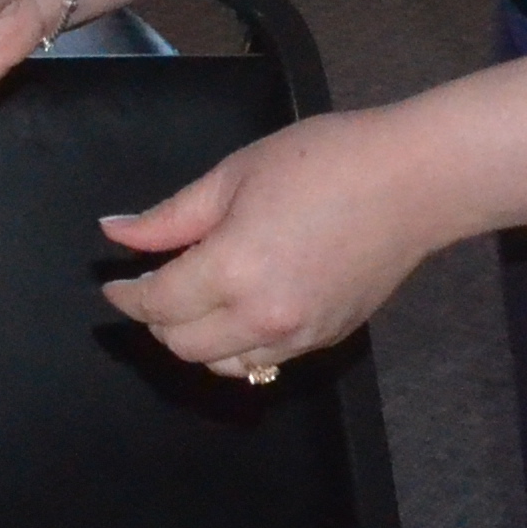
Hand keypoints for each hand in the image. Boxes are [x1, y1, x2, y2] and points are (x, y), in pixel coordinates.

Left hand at [96, 109, 437, 376]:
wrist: (413, 181)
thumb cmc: (323, 161)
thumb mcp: (234, 176)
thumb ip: (171, 216)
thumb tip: (117, 234)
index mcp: (233, 270)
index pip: (158, 304)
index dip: (126, 296)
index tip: (114, 284)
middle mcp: (262, 317)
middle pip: (182, 345)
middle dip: (156, 320)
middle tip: (152, 286)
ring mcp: (298, 336)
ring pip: (223, 366)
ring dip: (196, 340)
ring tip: (194, 301)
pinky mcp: (327, 339)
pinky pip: (264, 362)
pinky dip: (237, 347)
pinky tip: (238, 311)